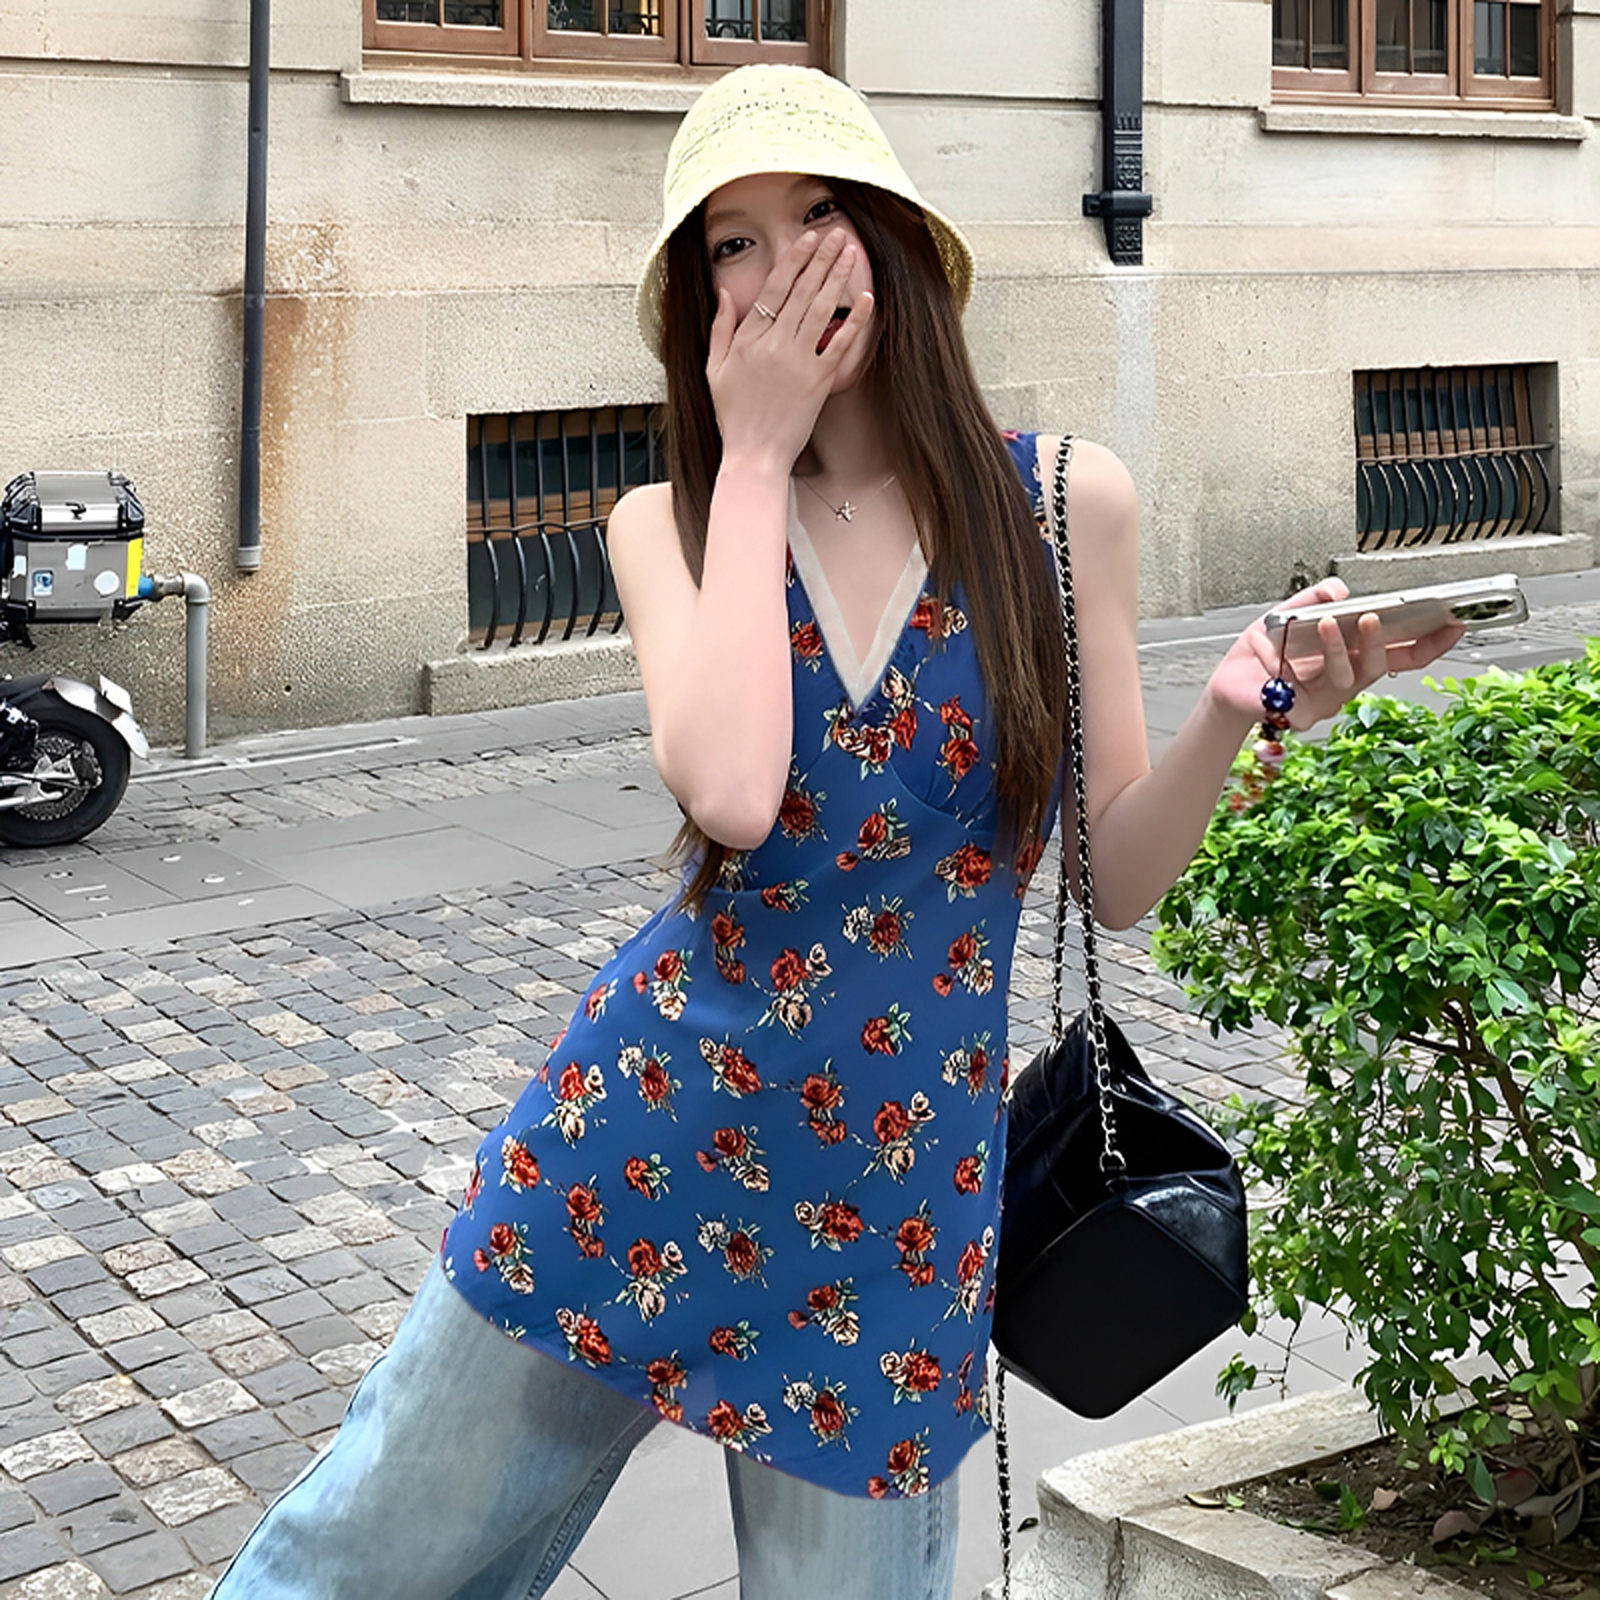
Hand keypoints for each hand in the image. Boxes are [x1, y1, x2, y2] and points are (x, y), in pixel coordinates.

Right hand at [705, 229, 874, 472]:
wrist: (754, 454)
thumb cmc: (733, 415)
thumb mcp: (713, 369)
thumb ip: (720, 328)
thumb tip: (723, 293)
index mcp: (747, 340)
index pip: (774, 289)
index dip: (793, 260)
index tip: (807, 239)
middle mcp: (773, 345)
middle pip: (801, 291)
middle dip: (821, 258)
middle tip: (836, 234)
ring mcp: (797, 362)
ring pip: (821, 309)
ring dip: (837, 277)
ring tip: (850, 252)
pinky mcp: (818, 381)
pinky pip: (839, 343)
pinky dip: (854, 319)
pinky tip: (866, 297)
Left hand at [1207, 578, 1465, 731]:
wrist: (1228, 683)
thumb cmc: (1263, 652)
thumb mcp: (1288, 614)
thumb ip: (1315, 598)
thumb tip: (1340, 591)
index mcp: (1352, 657)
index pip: (1402, 653)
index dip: (1431, 642)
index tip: (1455, 623)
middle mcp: (1345, 681)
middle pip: (1381, 666)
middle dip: (1386, 642)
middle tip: (1379, 618)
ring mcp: (1326, 700)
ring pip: (1348, 677)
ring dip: (1341, 648)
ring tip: (1330, 623)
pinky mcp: (1300, 714)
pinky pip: (1308, 692)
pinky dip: (1304, 663)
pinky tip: (1298, 644)